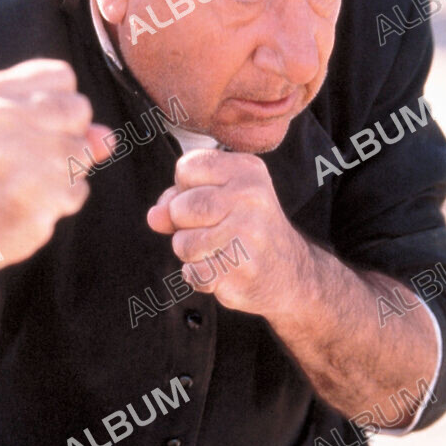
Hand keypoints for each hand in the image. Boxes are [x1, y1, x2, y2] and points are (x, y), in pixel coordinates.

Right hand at [0, 59, 112, 270]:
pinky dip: (63, 202)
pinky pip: (79, 190)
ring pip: (83, 151)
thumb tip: (109, 139)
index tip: (35, 125)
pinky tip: (31, 205)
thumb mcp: (11, 134)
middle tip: (31, 159)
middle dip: (70, 135)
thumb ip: (64, 126)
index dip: (62, 102)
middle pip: (80, 108)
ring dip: (67, 172)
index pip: (63, 75)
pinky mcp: (33, 196)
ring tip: (29, 183)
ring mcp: (18, 158)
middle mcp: (3, 117)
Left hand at [147, 148, 304, 317]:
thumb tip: (154, 216)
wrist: (290, 273)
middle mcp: (250, 196)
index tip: (210, 202)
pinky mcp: (241, 267)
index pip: (186, 167)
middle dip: (184, 226)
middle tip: (214, 232)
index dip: (185, 189)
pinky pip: (193, 273)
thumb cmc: (247, 231)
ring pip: (183, 244)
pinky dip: (199, 278)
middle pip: (179, 208)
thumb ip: (179, 200)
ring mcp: (247, 233)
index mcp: (246, 170)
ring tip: (220, 252)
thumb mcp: (220, 201)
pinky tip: (222, 271)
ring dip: (192, 255)